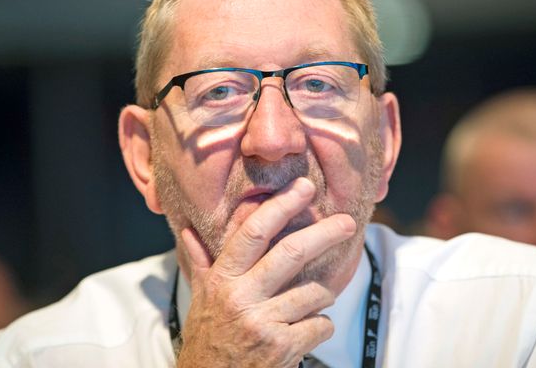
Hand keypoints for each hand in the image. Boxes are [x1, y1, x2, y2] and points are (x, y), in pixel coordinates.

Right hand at [177, 177, 356, 367]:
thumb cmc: (208, 339)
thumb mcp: (200, 299)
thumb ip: (201, 262)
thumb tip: (188, 231)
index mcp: (223, 279)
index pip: (254, 232)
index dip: (281, 205)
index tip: (304, 188)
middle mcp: (241, 297)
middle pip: (291, 253)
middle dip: (325, 234)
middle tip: (347, 222)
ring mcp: (263, 323)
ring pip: (313, 292)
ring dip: (323, 294)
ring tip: (317, 298)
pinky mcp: (282, 348)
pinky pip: (320, 325)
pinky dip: (321, 325)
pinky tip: (308, 330)